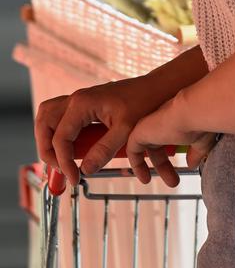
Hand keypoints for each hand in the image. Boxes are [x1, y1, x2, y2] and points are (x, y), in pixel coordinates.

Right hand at [35, 76, 167, 186]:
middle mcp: (77, 99)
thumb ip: (105, 150)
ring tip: (60, 160)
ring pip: (49, 116)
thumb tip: (85, 170)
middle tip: (60, 169)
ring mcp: (79, 100)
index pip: (61, 138)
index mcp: (83, 103)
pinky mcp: (85, 104)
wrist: (155, 87)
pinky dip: (58, 133)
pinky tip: (72, 149)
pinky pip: (61, 117)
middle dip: (46, 149)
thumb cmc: (143, 103)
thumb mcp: (126, 130)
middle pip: (45, 122)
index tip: (75, 179)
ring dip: (48, 138)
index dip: (64, 163)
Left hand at [126, 93, 217, 186]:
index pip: (168, 136)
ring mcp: (149, 124)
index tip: (179, 169)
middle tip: (174, 182)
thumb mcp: (201, 139)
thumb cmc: (201, 120)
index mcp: (174, 118)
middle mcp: (161, 120)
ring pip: (146, 148)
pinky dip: (137, 165)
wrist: (192, 111)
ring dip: (152, 167)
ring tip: (157, 182)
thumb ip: (196, 151)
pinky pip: (133, 151)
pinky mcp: (139, 131)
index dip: (171, 153)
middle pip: (157, 145)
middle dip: (164, 166)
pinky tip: (145, 178)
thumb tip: (192, 164)